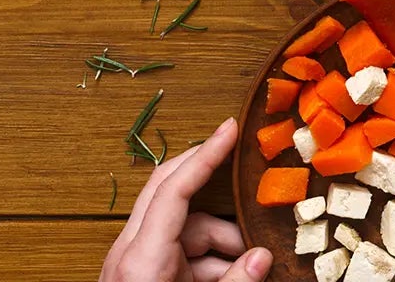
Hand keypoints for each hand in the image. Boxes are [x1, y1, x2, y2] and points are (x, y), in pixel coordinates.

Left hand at [99, 119, 270, 281]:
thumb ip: (233, 281)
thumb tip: (262, 256)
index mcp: (142, 258)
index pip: (173, 189)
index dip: (205, 154)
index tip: (229, 128)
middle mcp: (133, 252)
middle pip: (172, 192)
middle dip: (212, 182)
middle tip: (243, 166)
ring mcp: (135, 261)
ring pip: (185, 225)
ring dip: (222, 240)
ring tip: (249, 266)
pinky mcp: (142, 272)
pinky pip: (179, 248)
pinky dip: (209, 259)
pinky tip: (230, 277)